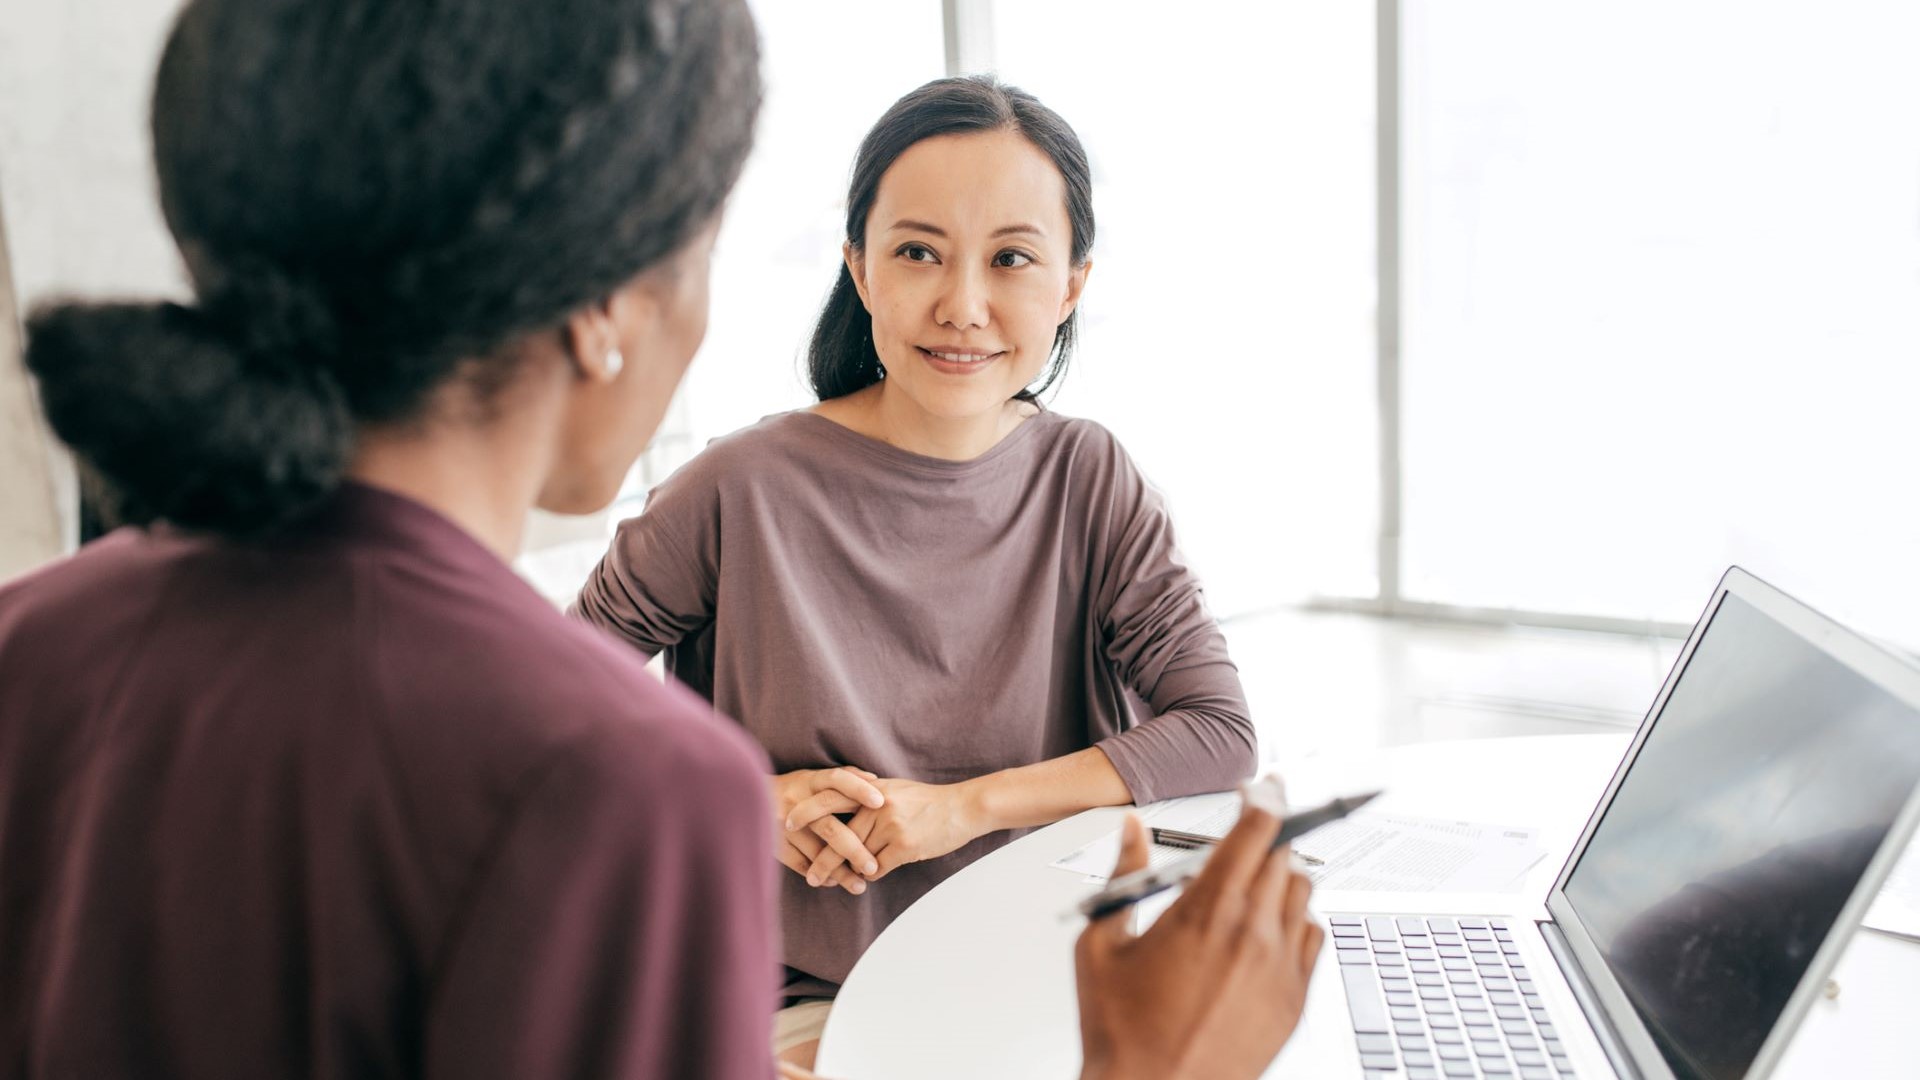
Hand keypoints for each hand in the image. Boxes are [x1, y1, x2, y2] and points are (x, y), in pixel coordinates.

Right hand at [770, 767, 885, 893]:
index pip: (837, 779)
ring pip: (817, 853)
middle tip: (873, 867)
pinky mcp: (774, 844)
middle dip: (854, 850)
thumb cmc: (793, 790)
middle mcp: (796, 801)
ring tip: (860, 885)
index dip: (859, 788)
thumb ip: (842, 778)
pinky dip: (820, 875)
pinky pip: (801, 864)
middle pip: (830, 828)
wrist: (745, 801)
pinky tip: (834, 882)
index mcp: (809, 781)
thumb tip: (875, 780)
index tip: (881, 802)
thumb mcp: (812, 778)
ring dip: (840, 872)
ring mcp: (783, 825)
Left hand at [804, 776, 985, 884]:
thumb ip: (868, 798)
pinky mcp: (904, 846)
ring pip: (857, 857)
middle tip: (810, 877)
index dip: (807, 811)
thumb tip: (841, 811)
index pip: (830, 797)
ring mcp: (891, 826)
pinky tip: (869, 877)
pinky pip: (877, 868)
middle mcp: (877, 806)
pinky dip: (871, 875)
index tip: (788, 824)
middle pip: (839, 837)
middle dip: (822, 860)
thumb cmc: (928, 801)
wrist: (962, 808)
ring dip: (846, 873)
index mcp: (872, 791)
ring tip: (830, 883)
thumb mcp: (895, 790)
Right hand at [1074, 805, 1323, 1079]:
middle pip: (1283, 855)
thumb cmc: (1123, 1033)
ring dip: (1283, 875)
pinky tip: (1271, 928)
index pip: (1255, 830)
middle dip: (1268, 836)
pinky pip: (1314, 938)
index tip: (1266, 785)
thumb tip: (1132, 832)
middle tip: (1252, 831)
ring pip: (1303, 893)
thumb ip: (1123, 876)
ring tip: (1255, 881)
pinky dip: (1298, 921)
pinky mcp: (1293, 1002)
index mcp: (1206, 911)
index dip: (1265, 797)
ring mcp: (1280, 969)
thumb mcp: (1100, 945)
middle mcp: (1252, 933)